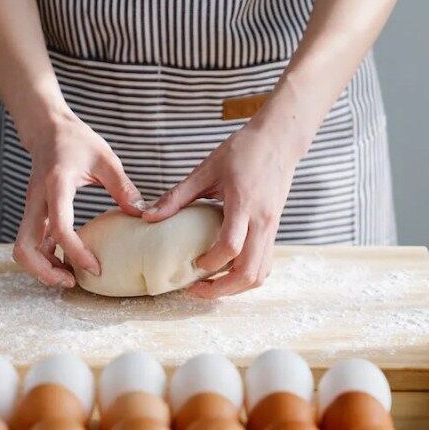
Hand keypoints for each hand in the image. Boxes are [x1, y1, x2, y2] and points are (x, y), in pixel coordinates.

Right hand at [13, 111, 145, 286]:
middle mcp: (37, 201)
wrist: (47, 128)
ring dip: (41, 269)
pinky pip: (31, 243)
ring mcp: (31, 208)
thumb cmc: (76, 140)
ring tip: (69, 278)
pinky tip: (65, 264)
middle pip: (25, 248)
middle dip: (45, 272)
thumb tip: (142, 214)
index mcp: (56, 186)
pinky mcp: (33, 213)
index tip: (96, 268)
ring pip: (22, 249)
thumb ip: (123, 187)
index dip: (76, 253)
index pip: (60, 229)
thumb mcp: (105, 159)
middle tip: (72, 283)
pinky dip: (44, 258)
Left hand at [142, 121, 300, 297]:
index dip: (210, 263)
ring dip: (236, 288)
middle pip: (250, 272)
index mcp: (244, 204)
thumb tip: (148, 216)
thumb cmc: (243, 150)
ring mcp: (272, 227)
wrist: (280, 139)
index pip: (231, 246)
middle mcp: (262, 221)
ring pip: (261, 274)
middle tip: (197, 290)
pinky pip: (265, 264)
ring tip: (211, 287)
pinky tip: (227, 272)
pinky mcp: (274, 229)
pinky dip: (247, 276)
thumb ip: (178, 195)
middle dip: (223, 289)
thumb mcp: (206, 168)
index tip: (192, 266)